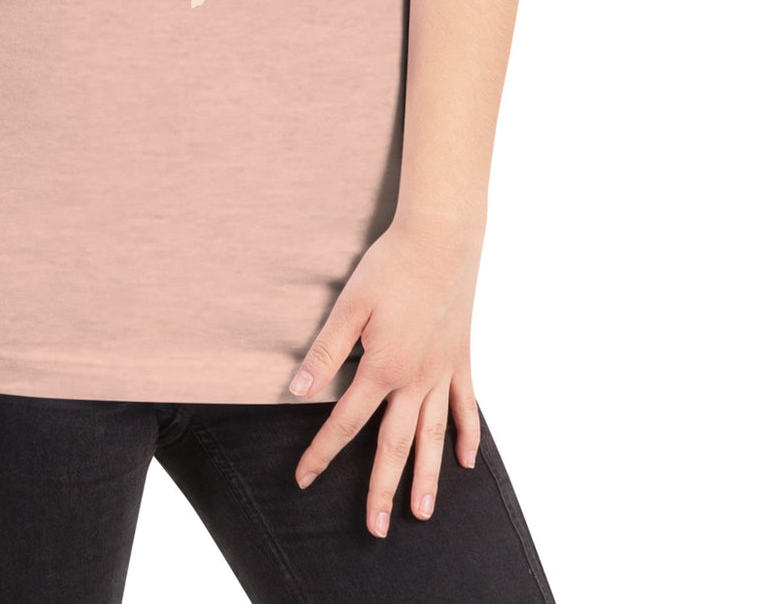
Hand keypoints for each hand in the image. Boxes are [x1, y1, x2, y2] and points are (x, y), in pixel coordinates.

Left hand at [287, 208, 484, 535]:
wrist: (441, 238)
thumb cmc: (390, 266)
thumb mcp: (348, 305)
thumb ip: (325, 352)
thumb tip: (297, 391)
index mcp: (383, 368)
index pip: (345, 422)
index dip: (321, 452)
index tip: (303, 479)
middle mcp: (416, 379)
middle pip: (395, 444)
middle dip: (382, 488)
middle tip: (376, 528)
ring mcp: (443, 372)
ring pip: (434, 436)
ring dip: (427, 476)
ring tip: (422, 513)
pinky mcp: (462, 358)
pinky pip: (467, 406)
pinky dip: (468, 435)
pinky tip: (467, 462)